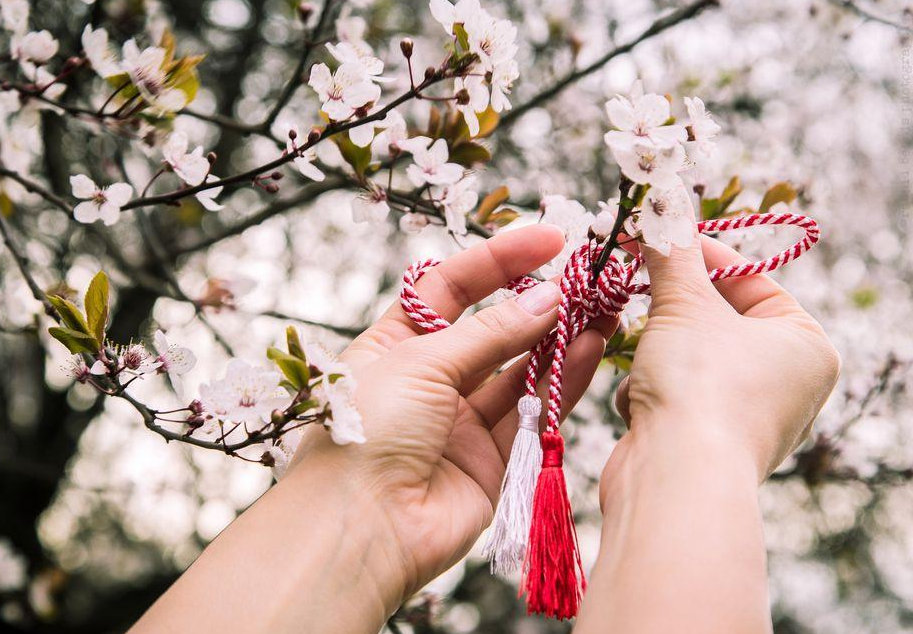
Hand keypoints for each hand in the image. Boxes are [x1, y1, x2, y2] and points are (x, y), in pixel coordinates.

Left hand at [288, 224, 616, 612]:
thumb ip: (490, 332)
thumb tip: (546, 298)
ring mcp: (460, 422)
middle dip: (537, 301)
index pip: (449, 288)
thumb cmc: (367, 433)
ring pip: (520, 370)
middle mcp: (428, 380)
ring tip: (604, 307)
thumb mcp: (421, 362)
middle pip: (491, 328)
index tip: (548, 240)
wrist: (359, 530)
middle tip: (586, 277)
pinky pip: (533, 412)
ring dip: (560, 338)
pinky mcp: (491, 461)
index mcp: (393, 345)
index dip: (496, 261)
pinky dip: (561, 381)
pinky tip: (590, 348)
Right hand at [607, 233, 840, 494]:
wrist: (675, 481)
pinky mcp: (705, 444)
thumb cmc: (700, 387)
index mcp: (806, 345)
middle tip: (636, 279)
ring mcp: (747, 418)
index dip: (701, 256)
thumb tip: (661, 197)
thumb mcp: (683, 304)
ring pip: (688, 356)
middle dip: (671, 308)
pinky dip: (650, 392)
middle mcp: (787, 384)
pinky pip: (674, 395)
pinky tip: (643, 406)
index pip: (752, 280)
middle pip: (716, 319)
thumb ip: (671, 252)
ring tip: (646, 359)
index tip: (660, 236)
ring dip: (655, 351)